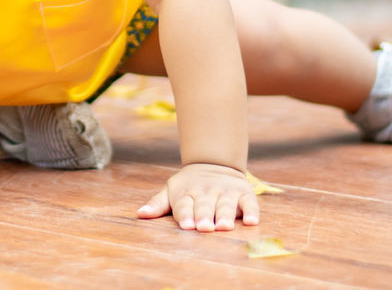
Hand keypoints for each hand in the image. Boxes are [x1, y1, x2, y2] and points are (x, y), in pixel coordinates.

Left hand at [136, 163, 259, 231]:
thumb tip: (140, 215)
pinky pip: (249, 202)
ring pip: (226, 204)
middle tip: (204, 227)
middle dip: (204, 216)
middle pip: (205, 205)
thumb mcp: (171, 191)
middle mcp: (206, 192)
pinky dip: (252, 211)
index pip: (184, 205)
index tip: (186, 225)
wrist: (214, 163)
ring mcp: (226, 192)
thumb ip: (157, 204)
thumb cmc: (188, 186)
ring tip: (224, 226)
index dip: (185, 215)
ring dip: (225, 215)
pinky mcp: (244, 192)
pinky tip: (252, 222)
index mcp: (187, 193)